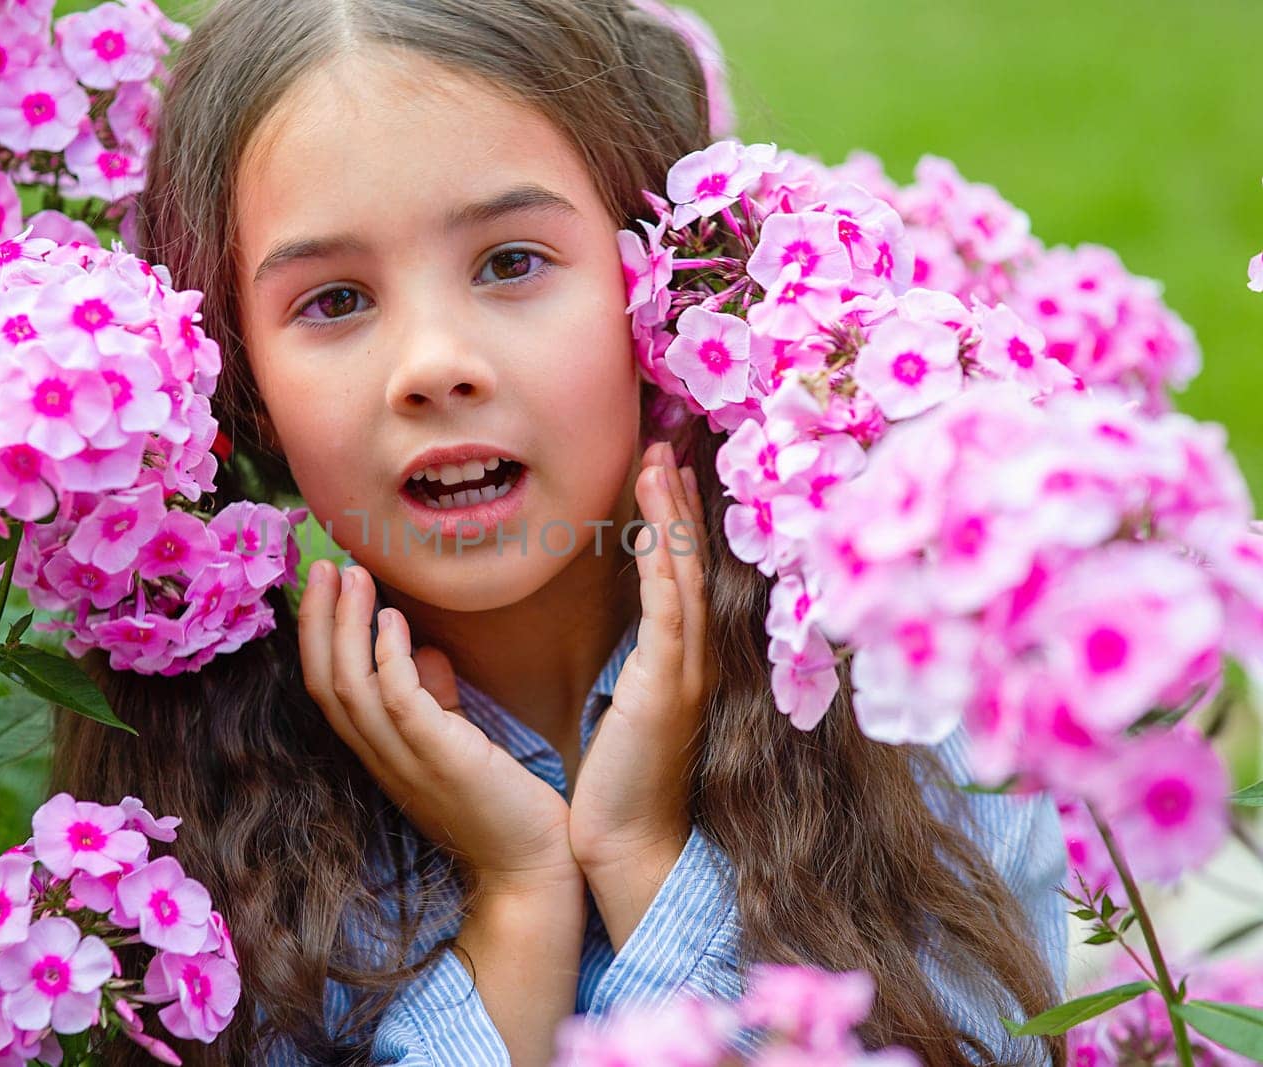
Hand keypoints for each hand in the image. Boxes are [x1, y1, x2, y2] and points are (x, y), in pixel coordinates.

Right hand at [298, 560, 578, 896]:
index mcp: (382, 752)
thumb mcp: (458, 742)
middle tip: (322, 564)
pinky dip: (389, 657)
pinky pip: (398, 702)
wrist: (534, 869)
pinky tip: (393, 620)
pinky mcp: (442, 760)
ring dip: (346, 625)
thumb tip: (424, 647)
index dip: (319, 634)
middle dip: (318, 619)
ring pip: (352, 686)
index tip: (325, 583)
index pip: (329, 688)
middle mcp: (382, 757)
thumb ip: (437, 698)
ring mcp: (407, 761)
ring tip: (351, 574)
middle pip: (325, 682)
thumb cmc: (503, 806)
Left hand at [568, 442, 714, 913]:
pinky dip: (665, 565)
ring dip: (673, 516)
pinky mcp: (665, 687)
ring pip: (685, 576)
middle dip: (679, 502)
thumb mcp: (619, 715)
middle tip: (667, 444)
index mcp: (676, 665)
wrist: (626, 847)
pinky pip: (669, 612)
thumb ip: (623, 673)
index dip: (674, 523)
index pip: (680, 578)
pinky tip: (655, 526)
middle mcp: (691, 661)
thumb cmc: (614, 788)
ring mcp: (684, 672)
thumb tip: (612, 643)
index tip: (663, 472)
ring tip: (660, 461)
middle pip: (692, 564)